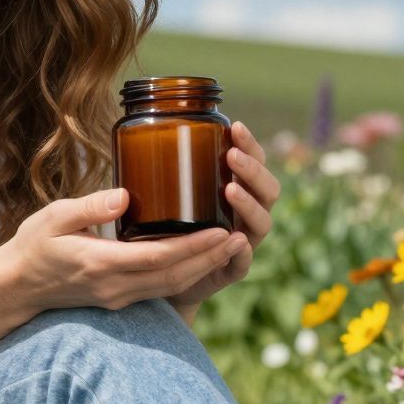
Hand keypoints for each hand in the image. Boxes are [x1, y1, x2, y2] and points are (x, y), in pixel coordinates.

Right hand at [0, 187, 247, 320]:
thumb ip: (90, 207)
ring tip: (230, 246)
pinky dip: (185, 273)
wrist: (16, 287)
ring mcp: (119, 297)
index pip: (157, 258)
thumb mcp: (54, 218)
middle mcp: (115, 286)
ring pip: (171, 286)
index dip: (193, 247)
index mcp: (100, 264)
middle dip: (210, 259)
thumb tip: (124, 195)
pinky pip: (160, 288)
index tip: (220, 229)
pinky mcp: (120, 298)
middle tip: (240, 236)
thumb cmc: (34, 245)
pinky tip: (201, 256)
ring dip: (203, 268)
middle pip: (173, 276)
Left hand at [168, 120, 278, 319]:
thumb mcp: (159, 194)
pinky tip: (237, 240)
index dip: (250, 145)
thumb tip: (135, 139)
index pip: (254, 162)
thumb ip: (157, 171)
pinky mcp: (231, 270)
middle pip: (268, 190)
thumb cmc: (161, 227)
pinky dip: (242, 251)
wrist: (157, 276)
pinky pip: (244, 262)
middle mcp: (245, 215)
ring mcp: (241, 243)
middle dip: (253, 171)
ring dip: (249, 205)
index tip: (234, 126)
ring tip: (229, 190)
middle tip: (231, 156)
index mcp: (235, 190)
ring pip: (262, 223)